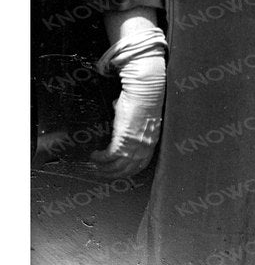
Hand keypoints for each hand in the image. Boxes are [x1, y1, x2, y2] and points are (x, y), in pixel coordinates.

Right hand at [91, 49, 164, 178]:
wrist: (145, 90)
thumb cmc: (143, 98)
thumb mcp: (139, 115)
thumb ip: (131, 121)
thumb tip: (117, 109)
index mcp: (151, 141)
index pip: (141, 164)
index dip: (129, 171)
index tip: (119, 173)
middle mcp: (144, 146)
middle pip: (127, 169)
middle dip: (113, 174)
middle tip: (102, 173)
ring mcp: (134, 145)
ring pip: (117, 167)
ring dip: (104, 169)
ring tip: (95, 165)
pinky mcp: (122, 141)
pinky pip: (108, 157)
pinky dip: (99, 158)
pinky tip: (94, 155)